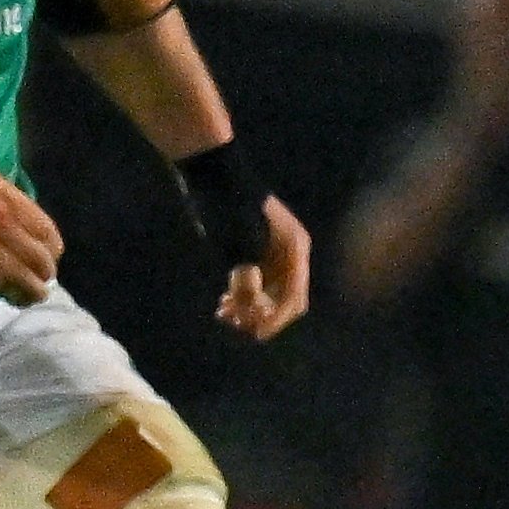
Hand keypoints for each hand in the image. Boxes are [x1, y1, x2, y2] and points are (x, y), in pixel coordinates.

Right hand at [0, 169, 64, 305]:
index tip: (51, 258)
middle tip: (42, 279)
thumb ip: (16, 206)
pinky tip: (16, 298)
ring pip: (21, 276)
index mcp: (8, 198)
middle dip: (45, 273)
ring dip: (33, 291)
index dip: (52, 251)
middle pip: (38, 257)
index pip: (45, 232)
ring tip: (34, 296)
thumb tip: (39, 236)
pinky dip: (13, 295)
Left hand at [218, 196, 312, 339]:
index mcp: (296, 249)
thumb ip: (247, 277)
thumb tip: (251, 307)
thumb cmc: (229, 206)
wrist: (212, 175)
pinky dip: (242, 297)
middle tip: (237, 324)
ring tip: (224, 314)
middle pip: (285, 299)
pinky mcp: (254, 251)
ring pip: (268, 293)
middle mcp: (290, 254)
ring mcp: (273, 253)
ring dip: (250, 308)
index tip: (256, 333)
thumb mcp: (239, 243)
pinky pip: (255, 284)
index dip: (276, 319)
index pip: (294, 296)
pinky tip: (224, 303)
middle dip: (263, 315)